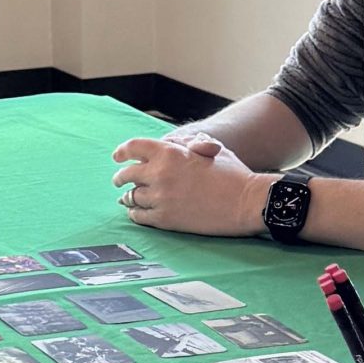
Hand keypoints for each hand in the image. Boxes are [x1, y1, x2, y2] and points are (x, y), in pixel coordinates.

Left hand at [111, 133, 270, 235]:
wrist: (246, 202)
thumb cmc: (233, 173)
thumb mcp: (211, 148)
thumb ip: (187, 143)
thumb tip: (171, 143)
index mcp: (170, 152)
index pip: (133, 148)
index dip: (122, 152)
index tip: (118, 156)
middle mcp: (160, 174)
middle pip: (126, 175)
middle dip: (120, 177)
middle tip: (118, 180)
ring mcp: (160, 198)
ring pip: (131, 197)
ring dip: (127, 197)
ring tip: (127, 198)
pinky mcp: (165, 219)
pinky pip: (139, 216)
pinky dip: (135, 213)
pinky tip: (136, 212)